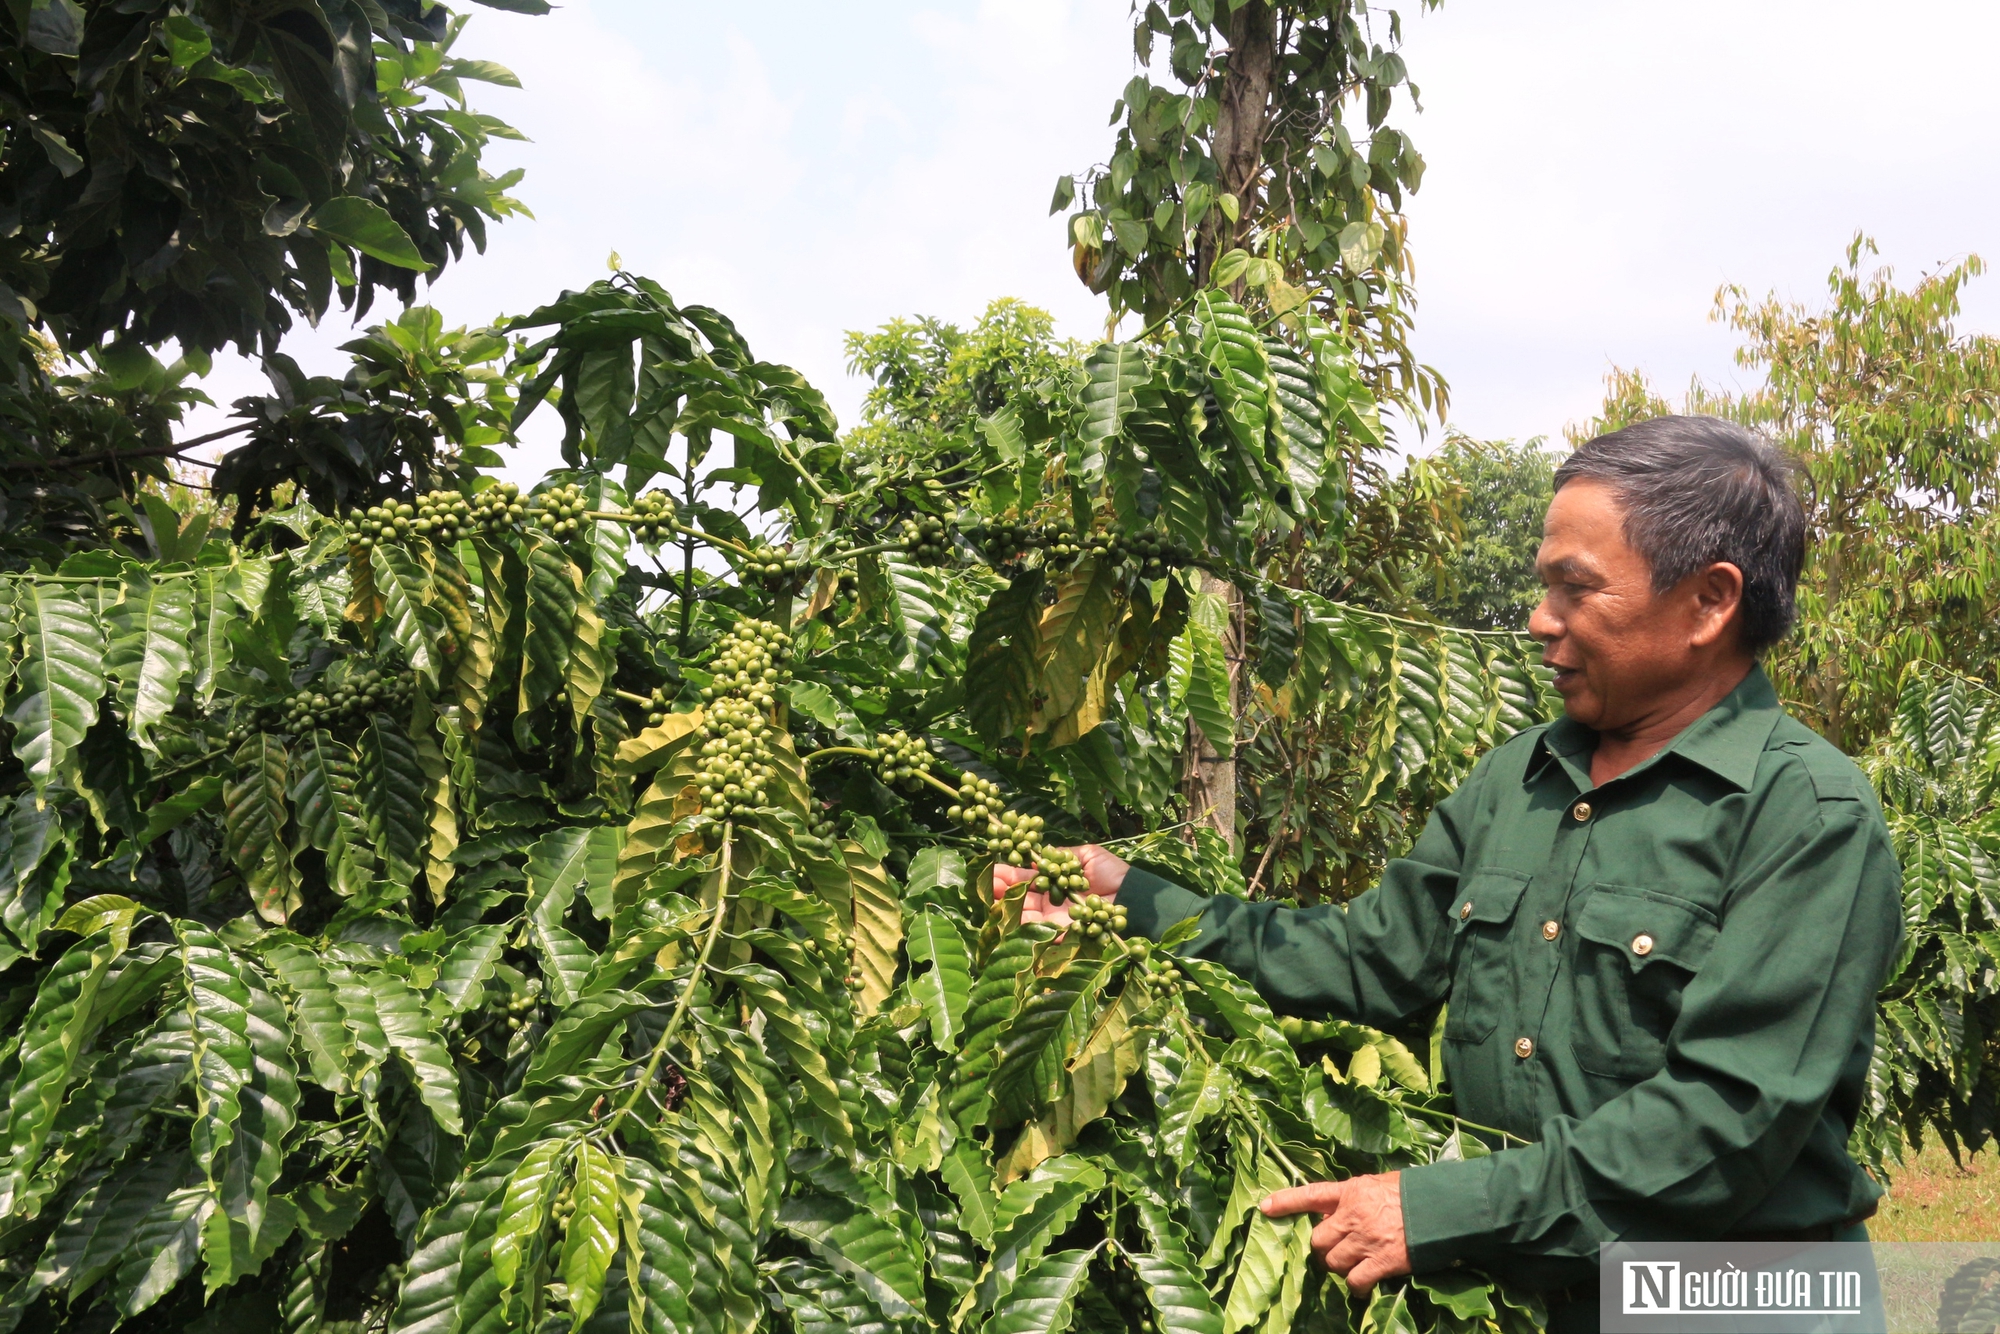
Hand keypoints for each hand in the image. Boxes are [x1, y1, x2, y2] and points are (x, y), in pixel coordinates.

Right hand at [992, 844, 1130, 925]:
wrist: (1133, 898)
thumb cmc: (1113, 874)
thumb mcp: (1086, 856)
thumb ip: (1060, 856)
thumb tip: (1037, 852)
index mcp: (1056, 884)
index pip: (1026, 879)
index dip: (1008, 873)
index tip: (991, 865)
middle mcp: (1052, 903)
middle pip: (1019, 898)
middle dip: (999, 889)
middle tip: (983, 880)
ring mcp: (1054, 920)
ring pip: (1022, 914)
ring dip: (1003, 905)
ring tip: (988, 892)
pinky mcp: (1061, 935)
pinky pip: (1036, 931)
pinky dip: (1019, 922)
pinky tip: (1004, 911)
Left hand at [1260, 1174, 1409, 1294]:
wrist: (1445, 1209)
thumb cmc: (1416, 1193)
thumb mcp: (1381, 1183)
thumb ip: (1356, 1196)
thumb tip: (1337, 1208)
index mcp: (1352, 1191)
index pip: (1311, 1194)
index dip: (1286, 1202)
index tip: (1265, 1208)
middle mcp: (1353, 1215)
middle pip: (1318, 1239)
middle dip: (1325, 1246)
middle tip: (1340, 1248)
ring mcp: (1365, 1240)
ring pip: (1332, 1262)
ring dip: (1340, 1266)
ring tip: (1355, 1264)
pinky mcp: (1381, 1263)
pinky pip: (1355, 1281)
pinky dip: (1357, 1287)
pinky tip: (1364, 1285)